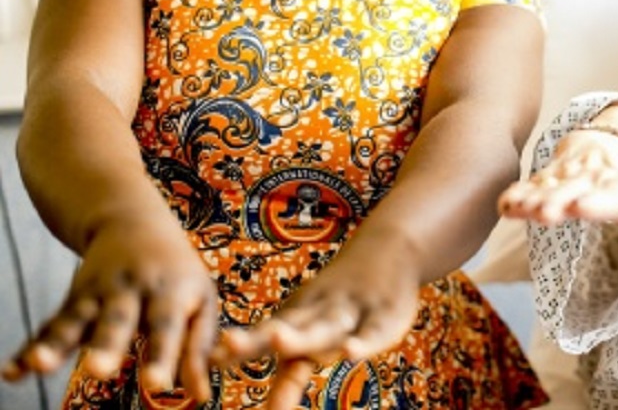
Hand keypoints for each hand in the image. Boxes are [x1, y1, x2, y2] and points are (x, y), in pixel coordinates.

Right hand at [1, 216, 217, 401]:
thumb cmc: (177, 273)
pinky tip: (13, 372)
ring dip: (57, 343)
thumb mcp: (199, 302)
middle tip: (100, 371)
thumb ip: (199, 349)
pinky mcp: (74, 300)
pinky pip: (51, 326)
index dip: (163, 354)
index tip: (157, 384)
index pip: (166, 326)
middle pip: (118, 320)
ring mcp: (98, 294)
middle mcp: (132, 290)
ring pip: (76, 319)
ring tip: (41, 365)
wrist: (133, 221)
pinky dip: (32, 347)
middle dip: (107, 346)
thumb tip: (201, 396)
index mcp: (169, 291)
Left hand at [212, 235, 421, 409]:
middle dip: (258, 340)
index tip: (212, 359)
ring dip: (301, 336)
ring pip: (323, 327)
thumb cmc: (345, 299)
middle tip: (228, 345)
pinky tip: (348, 353)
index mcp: (301, 316)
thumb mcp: (312, 325)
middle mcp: (320, 314)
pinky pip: (372, 333)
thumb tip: (239, 383)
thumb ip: (285, 366)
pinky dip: (362, 344)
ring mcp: (352, 314)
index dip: (241, 346)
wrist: (393, 247)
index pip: (266, 333)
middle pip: (288, 329)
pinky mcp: (385, 318)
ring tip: (277, 341)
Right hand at [498, 132, 617, 235]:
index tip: (581, 207)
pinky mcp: (547, 177)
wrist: (607, 146)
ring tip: (520, 211)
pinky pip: (532, 185)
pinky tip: (505, 207)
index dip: (596, 202)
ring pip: (548, 187)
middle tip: (547, 214)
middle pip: (572, 192)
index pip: (609, 197)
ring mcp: (567, 176)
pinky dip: (518, 194)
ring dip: (533, 199)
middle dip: (558, 201)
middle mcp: (591, 178)